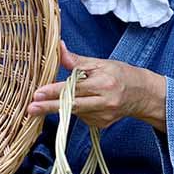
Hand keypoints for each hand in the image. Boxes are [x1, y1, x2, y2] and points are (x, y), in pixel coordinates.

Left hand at [27, 41, 166, 131]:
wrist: (143, 95)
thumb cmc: (120, 74)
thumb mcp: (101, 63)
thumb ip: (78, 61)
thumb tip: (58, 48)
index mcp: (104, 83)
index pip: (74, 88)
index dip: (54, 91)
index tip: (37, 94)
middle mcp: (104, 102)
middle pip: (72, 106)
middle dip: (48, 107)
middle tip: (30, 109)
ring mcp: (103, 117)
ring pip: (75, 111)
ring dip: (64, 104)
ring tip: (66, 95)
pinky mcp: (101, 125)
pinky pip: (81, 116)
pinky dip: (78, 109)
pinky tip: (87, 101)